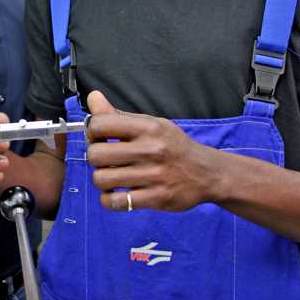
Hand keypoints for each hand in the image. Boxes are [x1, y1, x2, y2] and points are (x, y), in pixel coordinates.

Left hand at [86, 90, 215, 211]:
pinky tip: (116, 193)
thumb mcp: (152, 124)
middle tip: (104, 160)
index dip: (92, 132)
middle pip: (96, 154)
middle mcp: (151, 150)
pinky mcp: (156, 198)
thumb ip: (119, 115)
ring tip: (111, 176)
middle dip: (94, 158)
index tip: (100, 137)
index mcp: (148, 127)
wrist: (207, 172)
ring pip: (102, 179)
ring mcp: (153, 175)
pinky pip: (115, 202)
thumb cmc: (173, 146)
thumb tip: (93, 98)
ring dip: (101, 179)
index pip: (100, 124)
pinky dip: (109, 199)